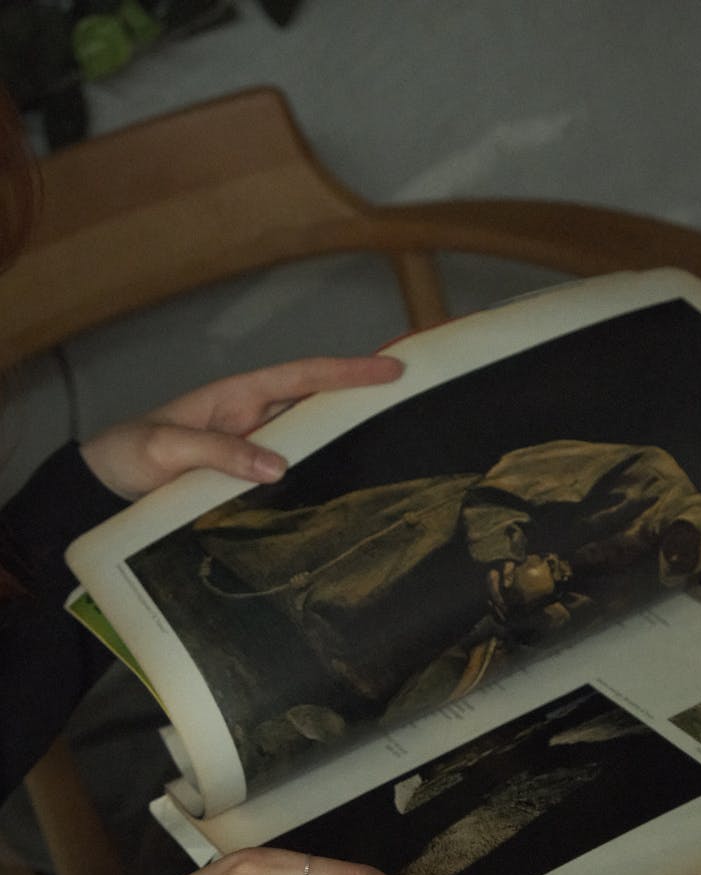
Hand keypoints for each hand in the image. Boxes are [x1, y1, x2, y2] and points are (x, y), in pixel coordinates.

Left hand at [79, 355, 401, 499]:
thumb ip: (219, 454)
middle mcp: (252, 418)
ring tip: (392, 444)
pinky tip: (341, 489)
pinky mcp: (245, 478)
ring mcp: (251, 448)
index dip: (346, 373)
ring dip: (344, 439)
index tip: (389, 370)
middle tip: (410, 400)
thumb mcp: (166, 449)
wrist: (100, 485)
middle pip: (316, 402)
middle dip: (361, 398)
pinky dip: (317, 473)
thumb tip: (279, 466)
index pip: (302, 377)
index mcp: (238, 397)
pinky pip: (290, 471)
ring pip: (308, 438)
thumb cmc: (127, 456)